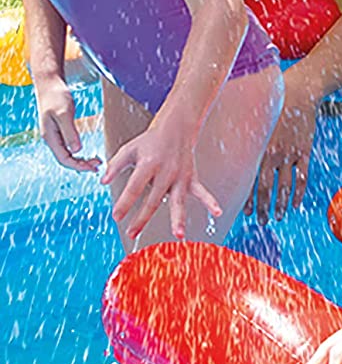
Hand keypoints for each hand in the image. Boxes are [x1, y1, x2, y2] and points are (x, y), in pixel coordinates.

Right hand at [35, 81, 100, 172]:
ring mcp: (54, 135)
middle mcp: (51, 139)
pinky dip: (78, 153)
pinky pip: (68, 147)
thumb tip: (77, 150)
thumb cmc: (56, 96)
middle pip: (65, 160)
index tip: (94, 167)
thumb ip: (70, 132)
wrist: (49, 85)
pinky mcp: (59, 131)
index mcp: (50, 137)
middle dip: (81, 165)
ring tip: (96, 162)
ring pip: (67, 155)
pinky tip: (87, 153)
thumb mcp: (64, 114)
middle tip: (98, 166)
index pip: (64, 159)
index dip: (79, 166)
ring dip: (80, 161)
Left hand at [101, 118, 220, 241]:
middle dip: (142, 218)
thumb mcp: (129, 149)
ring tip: (178, 234)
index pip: (134, 187)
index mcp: (148, 164)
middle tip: (132, 233)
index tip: (116, 217)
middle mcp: (166, 172)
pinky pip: (201, 192)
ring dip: (178, 218)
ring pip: (178, 201)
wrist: (175, 129)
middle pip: (153, 200)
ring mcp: (180, 177)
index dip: (124, 203)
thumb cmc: (150, 141)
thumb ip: (115, 165)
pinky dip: (210, 201)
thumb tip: (103, 181)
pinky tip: (216, 212)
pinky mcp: (192, 179)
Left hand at [247, 84, 315, 222]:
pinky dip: (299, 193)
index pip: (251, 181)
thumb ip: (237, 129)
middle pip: (268, 189)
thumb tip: (216, 135)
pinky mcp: (305, 152)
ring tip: (279, 217)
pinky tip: (296, 204)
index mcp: (259, 148)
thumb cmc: (272, 102)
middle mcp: (274, 154)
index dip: (250, 199)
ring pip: (286, 186)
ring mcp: (291, 154)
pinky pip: (303, 177)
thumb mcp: (250, 115)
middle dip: (264, 208)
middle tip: (262, 223)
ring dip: (282, 205)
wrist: (299, 92)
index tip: (247, 214)